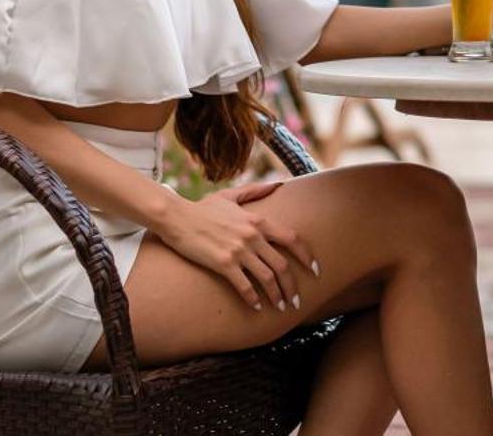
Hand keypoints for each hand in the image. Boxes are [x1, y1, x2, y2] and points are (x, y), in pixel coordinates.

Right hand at [156, 186, 317, 312]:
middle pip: (282, 265)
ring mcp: (238, 250)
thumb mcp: (231, 196)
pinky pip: (244, 286)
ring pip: (267, 278)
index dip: (307, 256)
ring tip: (280, 307)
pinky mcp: (223, 264)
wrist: (177, 218)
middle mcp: (252, 236)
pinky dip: (253, 299)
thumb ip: (256, 191)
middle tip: (296, 301)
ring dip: (276, 295)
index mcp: (258, 220)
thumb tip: (279, 185)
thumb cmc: (203, 208)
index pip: (292, 239)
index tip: (315, 270)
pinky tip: (256, 306)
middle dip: (293, 286)